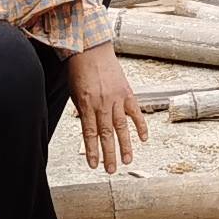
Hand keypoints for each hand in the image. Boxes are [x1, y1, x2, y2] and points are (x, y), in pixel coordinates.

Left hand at [68, 41, 149, 171]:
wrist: (90, 48)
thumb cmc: (80, 70)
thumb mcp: (75, 93)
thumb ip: (83, 112)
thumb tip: (88, 130)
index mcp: (86, 104)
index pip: (90, 134)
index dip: (92, 151)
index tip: (94, 165)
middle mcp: (102, 103)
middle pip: (106, 134)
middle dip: (108, 154)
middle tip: (111, 170)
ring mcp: (116, 98)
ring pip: (121, 127)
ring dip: (125, 145)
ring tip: (127, 161)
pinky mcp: (127, 92)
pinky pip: (135, 112)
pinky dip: (140, 125)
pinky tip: (143, 139)